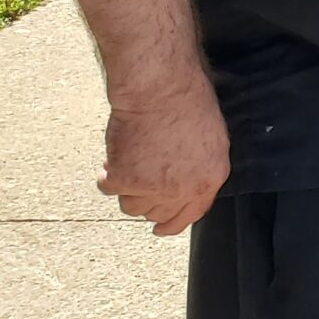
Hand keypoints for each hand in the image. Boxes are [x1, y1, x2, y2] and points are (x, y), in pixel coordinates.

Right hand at [100, 73, 228, 236]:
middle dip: (147, 200)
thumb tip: (185, 184)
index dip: (172, 224)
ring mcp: (152, 188)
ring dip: (127, 187)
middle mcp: (182, 190)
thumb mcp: (211, 139)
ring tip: (132, 158)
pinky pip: (108, 187)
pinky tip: (117, 154)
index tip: (161, 229)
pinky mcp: (124, 180)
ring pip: (130, 206)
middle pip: (155, 213)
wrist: (160, 90)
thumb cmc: (187, 102)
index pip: (190, 215)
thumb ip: (200, 168)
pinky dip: (107, 173)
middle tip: (140, 180)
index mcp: (209, 179)